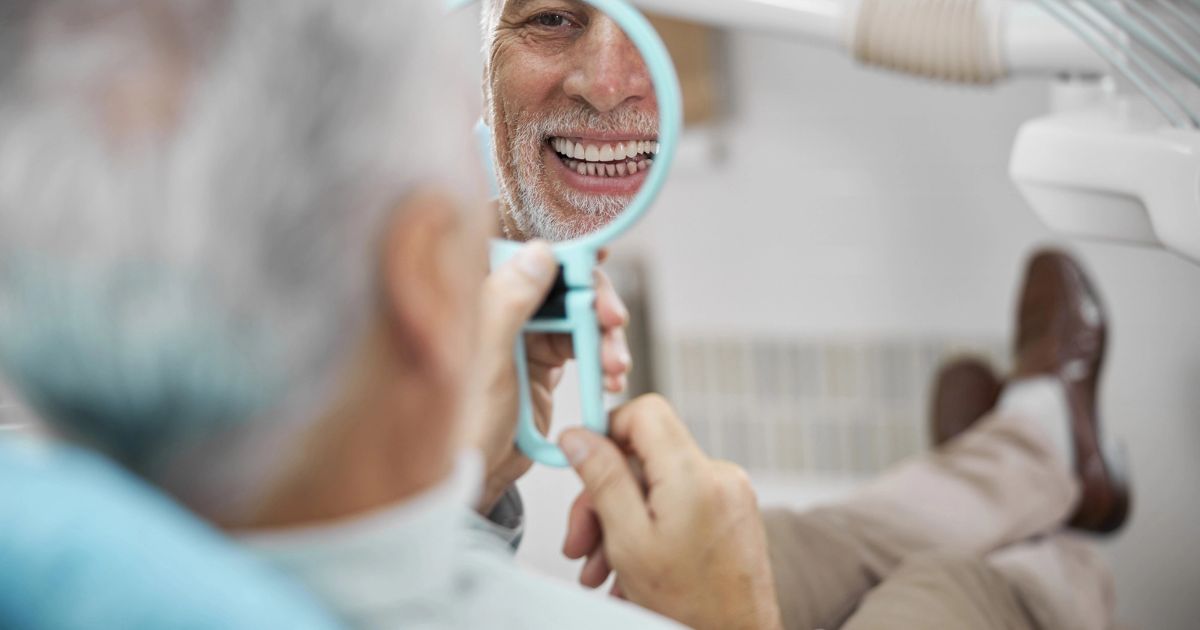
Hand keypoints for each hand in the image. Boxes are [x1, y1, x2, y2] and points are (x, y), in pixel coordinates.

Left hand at [469, 242, 630, 512]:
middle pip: (557, 279)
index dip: (557, 242)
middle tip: (614, 321)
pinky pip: (580, 346)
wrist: (469, 480)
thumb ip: (508, 303)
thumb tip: (541, 252)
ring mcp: (521, 335)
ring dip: (603, 335)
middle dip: (592, 299)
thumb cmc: (460, 424)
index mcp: (474, 295)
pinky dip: (601, 358)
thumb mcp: (485, 361)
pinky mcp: (541, 363)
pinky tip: (611, 380)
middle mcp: (498, 307)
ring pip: (575, 314)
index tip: (596, 249)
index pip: (517, 248)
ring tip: (615, 368)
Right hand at [558, 395, 781, 629]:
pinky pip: (679, 505)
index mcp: (694, 475)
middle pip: (644, 457)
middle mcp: (719, 476)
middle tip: (580, 540)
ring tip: (601, 569)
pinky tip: (630, 571)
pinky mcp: (732, 514)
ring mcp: (730, 495)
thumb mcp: (629, 541)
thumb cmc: (691, 607)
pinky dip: (650, 530)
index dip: (607, 430)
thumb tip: (578, 436)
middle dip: (604, 497)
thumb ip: (602, 480)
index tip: (582, 460)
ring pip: (657, 487)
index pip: (645, 411)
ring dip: (621, 523)